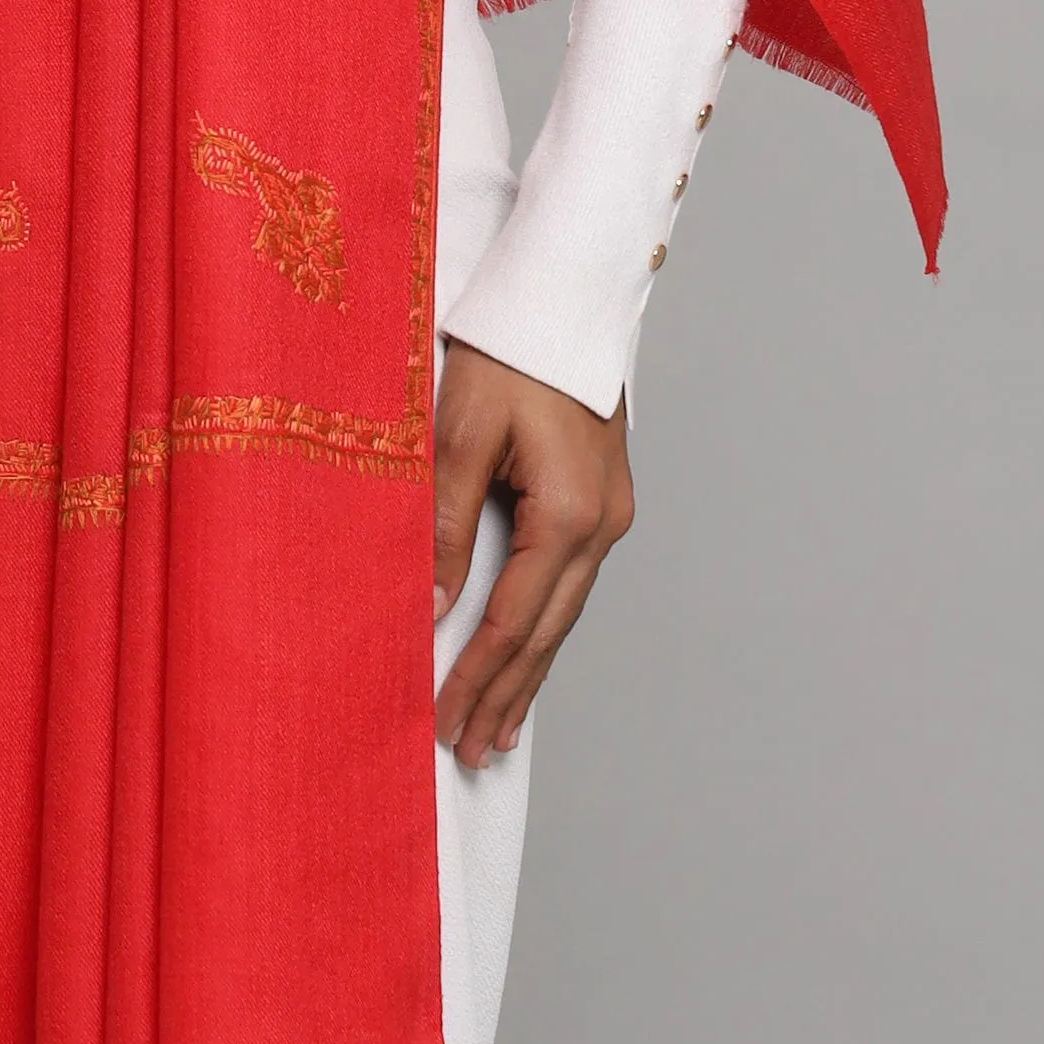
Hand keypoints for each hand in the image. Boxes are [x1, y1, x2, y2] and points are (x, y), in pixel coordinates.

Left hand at [431, 341, 633, 768]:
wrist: (564, 292)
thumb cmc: (507, 349)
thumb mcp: (459, 432)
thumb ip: (443, 522)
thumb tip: (432, 604)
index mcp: (566, 513)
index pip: (511, 620)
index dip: (475, 678)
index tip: (442, 723)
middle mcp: (601, 523)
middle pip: (547, 631)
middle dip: (508, 695)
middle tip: (473, 751)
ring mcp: (611, 512)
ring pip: (563, 611)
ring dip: (529, 669)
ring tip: (500, 725)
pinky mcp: (604, 496)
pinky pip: (569, 580)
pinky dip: (543, 623)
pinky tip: (527, 648)